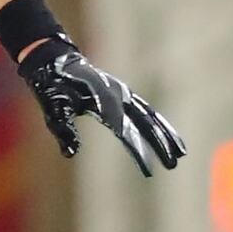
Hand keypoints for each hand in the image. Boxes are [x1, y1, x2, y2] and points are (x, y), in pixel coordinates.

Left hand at [14, 34, 185, 176]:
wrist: (54, 61)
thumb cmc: (52, 87)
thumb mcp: (53, 110)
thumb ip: (63, 130)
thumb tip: (70, 153)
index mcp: (102, 100)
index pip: (125, 130)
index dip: (138, 150)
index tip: (149, 169)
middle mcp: (117, 94)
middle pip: (145, 122)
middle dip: (160, 144)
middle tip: (173, 165)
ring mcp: (122, 92)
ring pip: (150, 115)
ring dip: (166, 133)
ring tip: (180, 153)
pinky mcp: (122, 92)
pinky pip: (145, 109)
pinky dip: (158, 122)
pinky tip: (168, 135)